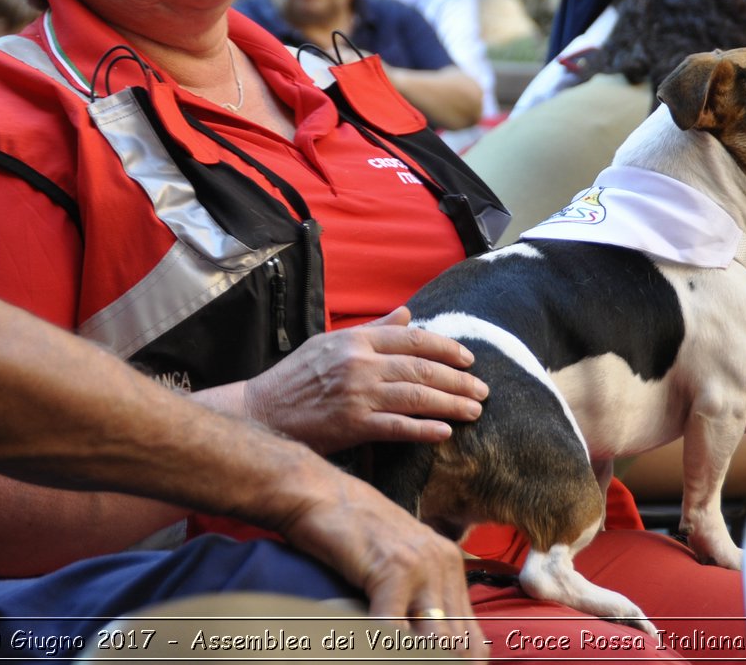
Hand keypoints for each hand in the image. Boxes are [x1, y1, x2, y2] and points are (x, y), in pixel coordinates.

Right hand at [242, 308, 486, 453]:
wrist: (262, 410)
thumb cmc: (296, 376)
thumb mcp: (330, 342)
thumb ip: (373, 329)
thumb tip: (407, 313)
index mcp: (356, 340)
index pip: (413, 339)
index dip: (446, 348)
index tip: (468, 359)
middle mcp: (359, 363)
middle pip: (422, 368)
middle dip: (458, 380)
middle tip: (482, 390)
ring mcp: (357, 394)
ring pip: (416, 397)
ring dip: (451, 404)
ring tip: (474, 411)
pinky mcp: (352, 425)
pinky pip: (397, 427)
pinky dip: (424, 430)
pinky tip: (444, 432)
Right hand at [277, 469, 483, 646]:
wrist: (316, 491)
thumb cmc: (346, 529)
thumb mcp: (395, 561)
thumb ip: (415, 597)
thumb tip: (420, 642)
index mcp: (450, 565)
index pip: (472, 638)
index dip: (459, 662)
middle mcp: (444, 563)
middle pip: (459, 644)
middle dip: (437, 662)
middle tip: (411, 664)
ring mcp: (422, 565)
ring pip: (436, 642)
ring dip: (414, 656)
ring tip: (385, 654)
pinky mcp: (394, 568)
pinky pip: (395, 627)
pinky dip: (382, 644)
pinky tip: (368, 644)